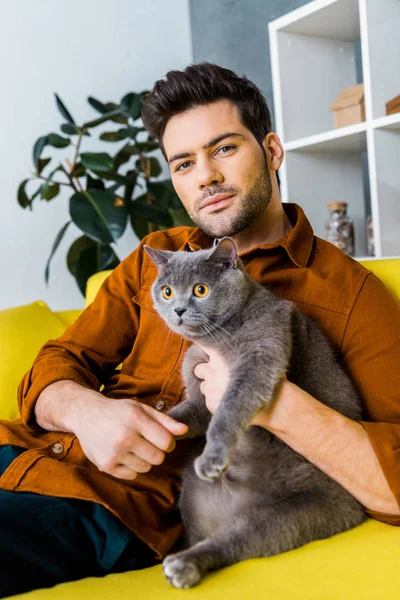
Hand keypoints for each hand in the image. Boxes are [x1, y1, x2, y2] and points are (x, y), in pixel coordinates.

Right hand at [71, 393, 187, 480]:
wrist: (86, 415)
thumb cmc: (119, 411)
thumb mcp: (141, 409)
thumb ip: (165, 420)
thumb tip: (185, 430)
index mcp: (136, 419)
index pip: (166, 442)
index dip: (167, 442)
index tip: (161, 438)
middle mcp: (124, 437)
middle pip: (158, 458)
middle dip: (156, 451)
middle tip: (145, 442)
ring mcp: (114, 453)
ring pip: (146, 468)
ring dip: (143, 459)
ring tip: (132, 446)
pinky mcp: (106, 465)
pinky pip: (132, 475)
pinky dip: (131, 467)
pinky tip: (122, 453)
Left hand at [193, 343, 288, 427]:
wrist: (273, 405)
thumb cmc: (268, 377)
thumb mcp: (258, 356)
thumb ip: (243, 350)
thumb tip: (238, 340)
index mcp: (220, 354)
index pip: (202, 348)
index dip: (206, 351)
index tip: (210, 353)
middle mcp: (212, 370)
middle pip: (199, 368)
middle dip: (207, 372)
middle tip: (220, 376)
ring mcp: (210, 388)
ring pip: (203, 386)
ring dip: (211, 387)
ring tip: (227, 390)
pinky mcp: (211, 404)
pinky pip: (208, 400)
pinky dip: (216, 400)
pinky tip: (230, 400)